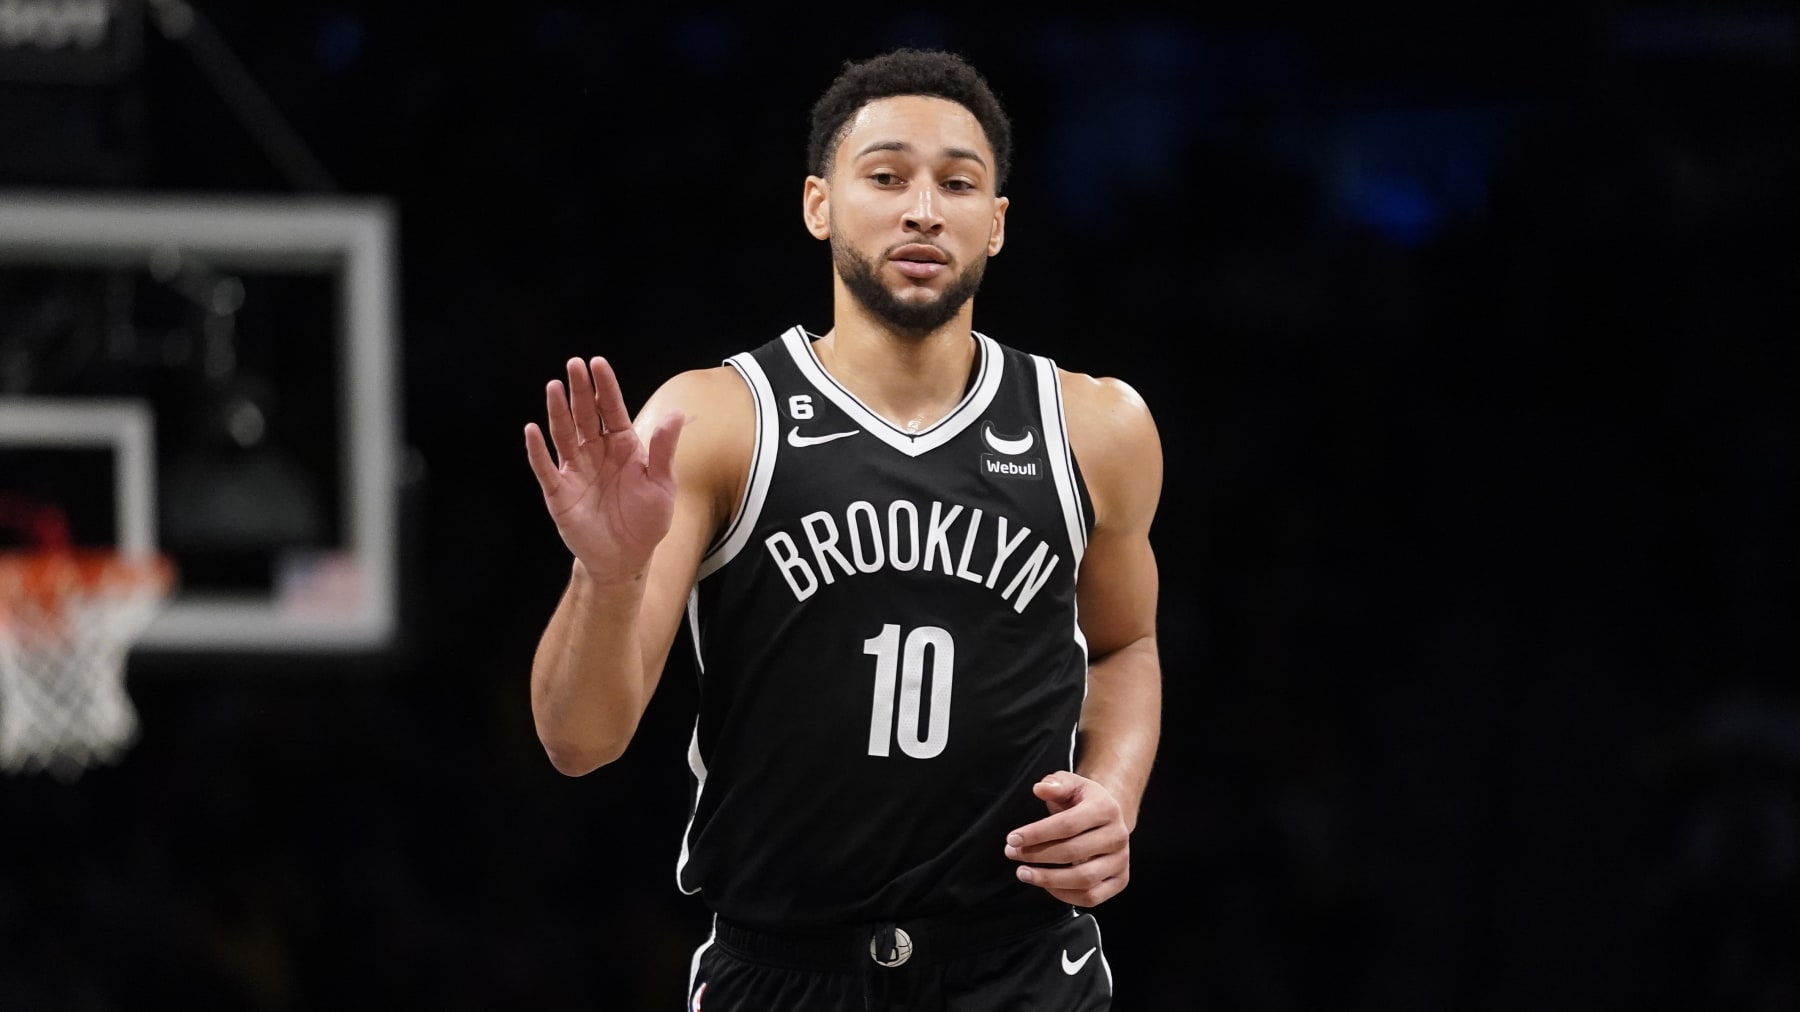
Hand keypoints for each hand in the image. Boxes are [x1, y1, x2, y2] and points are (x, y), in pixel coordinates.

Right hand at [524, 357, 684, 580]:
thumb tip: (677, 413)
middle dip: (580, 390)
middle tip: (573, 364)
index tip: (598, 363)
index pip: (611, 410)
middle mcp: (596, 452)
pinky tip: (532, 430)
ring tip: (554, 387)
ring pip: (564, 435)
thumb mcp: (662, 484)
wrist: (625, 558)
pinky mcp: (559, 491)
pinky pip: (546, 467)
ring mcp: (576, 470)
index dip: (605, 387)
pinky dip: (538, 450)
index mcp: (622, 446)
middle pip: (585, 415)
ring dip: (558, 412)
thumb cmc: (646, 520)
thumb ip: (664, 450)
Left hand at [1004, 771, 1130, 907]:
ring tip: (1024, 873)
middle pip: (1072, 852)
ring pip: (1083, 879)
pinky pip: (1091, 897)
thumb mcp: (1070, 784)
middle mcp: (1118, 836)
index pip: (1067, 825)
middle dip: (1037, 855)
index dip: (1037, 834)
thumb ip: (1055, 784)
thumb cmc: (1083, 801)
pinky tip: (1046, 885)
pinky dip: (1064, 895)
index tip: (1013, 838)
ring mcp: (1121, 861)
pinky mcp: (1120, 880)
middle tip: (1012, 853)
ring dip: (1048, 880)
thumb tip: (1040, 788)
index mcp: (1106, 809)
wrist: (1108, 817)